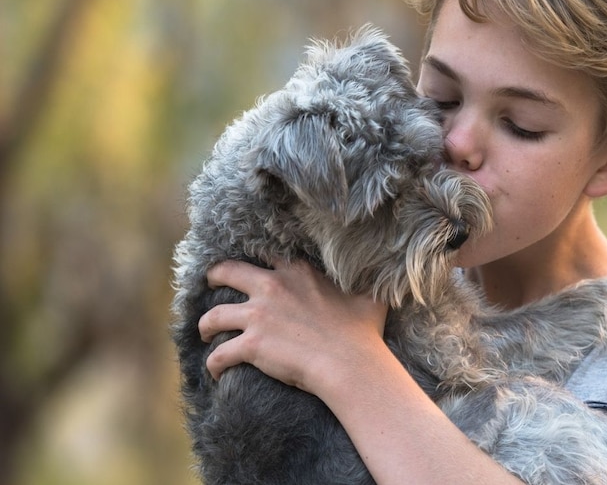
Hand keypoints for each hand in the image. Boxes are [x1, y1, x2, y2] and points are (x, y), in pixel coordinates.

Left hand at [199, 260, 387, 395]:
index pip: (265, 253)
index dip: (254, 259)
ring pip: (213, 315)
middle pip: (226, 272)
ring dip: (205, 325)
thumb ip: (366, 278)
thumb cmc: (363, 331)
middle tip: (210, 285)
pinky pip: (218, 354)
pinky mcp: (251, 344)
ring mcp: (258, 316)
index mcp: (296, 271)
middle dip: (214, 278)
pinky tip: (215, 371)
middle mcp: (272, 287)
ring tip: (206, 333)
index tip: (249, 267)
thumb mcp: (369, 294)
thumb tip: (382, 267)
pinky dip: (213, 364)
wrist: (351, 362)